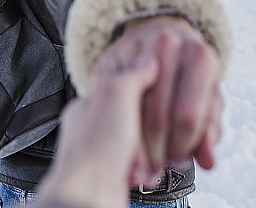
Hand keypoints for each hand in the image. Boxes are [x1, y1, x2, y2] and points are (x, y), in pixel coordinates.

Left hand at [37, 54, 159, 207]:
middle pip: (141, 113)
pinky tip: (151, 173)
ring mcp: (107, 152)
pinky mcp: (120, 175)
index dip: (151, 85)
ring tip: (155, 158)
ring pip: (147, 141)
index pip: (126, 82)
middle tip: (165, 129)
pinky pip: (147, 166)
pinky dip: (153, 169)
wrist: (89, 200)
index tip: (167, 86)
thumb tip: (148, 61)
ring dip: (157, 149)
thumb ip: (132, 73)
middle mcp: (95, 127)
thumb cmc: (95, 149)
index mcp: (91, 103)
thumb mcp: (115, 94)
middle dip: (157, 124)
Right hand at [106, 15, 222, 178]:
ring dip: (136, 145)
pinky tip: (122, 142)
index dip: (182, 147)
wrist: (163, 33)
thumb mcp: (208, 95)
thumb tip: (207, 161)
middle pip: (157, 115)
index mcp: (199, 56)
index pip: (188, 115)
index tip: (178, 162)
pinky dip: (115, 126)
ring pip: (130, 109)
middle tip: (157, 169)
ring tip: (142, 163)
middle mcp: (168, 44)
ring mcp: (136, 48)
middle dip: (158, 151)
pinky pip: (109, 100)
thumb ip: (210, 128)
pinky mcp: (111, 57)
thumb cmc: (189, 73)